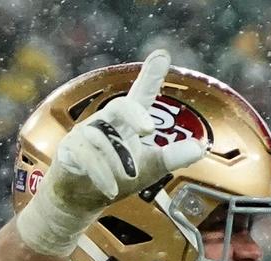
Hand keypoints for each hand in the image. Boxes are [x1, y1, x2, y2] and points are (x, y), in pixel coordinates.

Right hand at [15, 51, 207, 256]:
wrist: (81, 197)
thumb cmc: (118, 177)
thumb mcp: (150, 167)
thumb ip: (172, 157)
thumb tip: (200, 147)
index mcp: (127, 122)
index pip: (141, 95)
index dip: (151, 75)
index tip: (163, 54)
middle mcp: (107, 121)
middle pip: (121, 106)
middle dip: (135, 115)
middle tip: (149, 130)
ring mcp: (85, 133)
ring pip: (104, 139)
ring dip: (118, 162)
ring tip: (127, 179)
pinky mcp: (70, 149)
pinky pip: (85, 156)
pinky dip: (101, 173)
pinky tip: (110, 188)